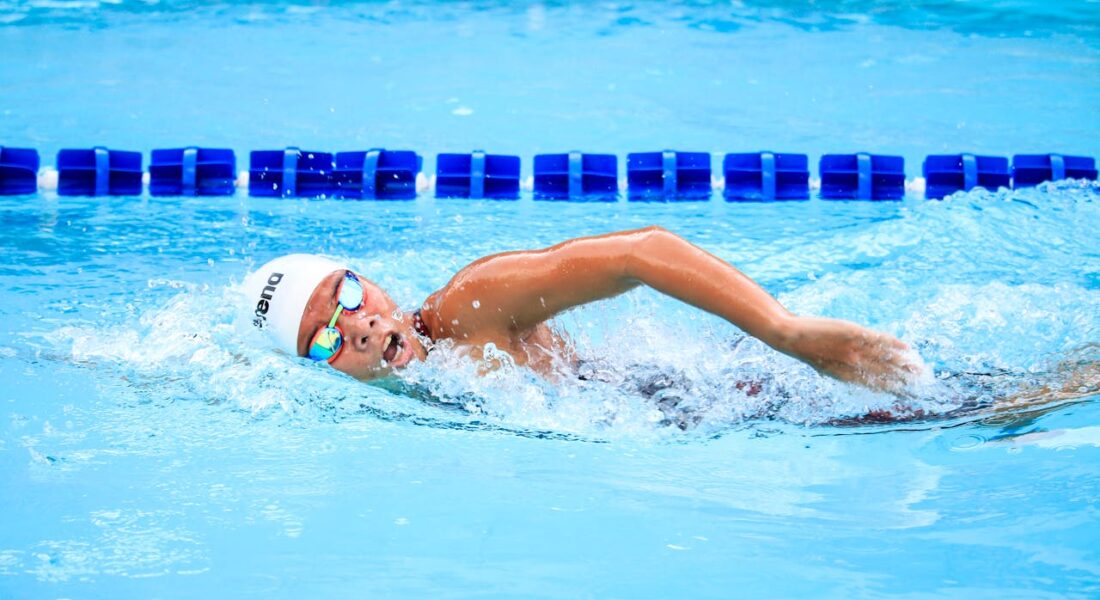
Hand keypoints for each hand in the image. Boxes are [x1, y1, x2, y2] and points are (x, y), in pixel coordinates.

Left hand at [778, 316, 926, 393]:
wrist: (790, 337)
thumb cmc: (808, 352)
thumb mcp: (827, 366)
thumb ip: (845, 371)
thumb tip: (860, 374)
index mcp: (847, 377)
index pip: (877, 386)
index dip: (895, 391)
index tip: (910, 395)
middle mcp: (853, 365)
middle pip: (886, 375)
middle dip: (905, 380)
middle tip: (923, 384)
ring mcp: (854, 349)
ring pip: (885, 359)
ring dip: (905, 364)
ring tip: (920, 369)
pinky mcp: (852, 333)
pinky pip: (877, 340)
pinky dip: (892, 344)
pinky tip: (906, 348)